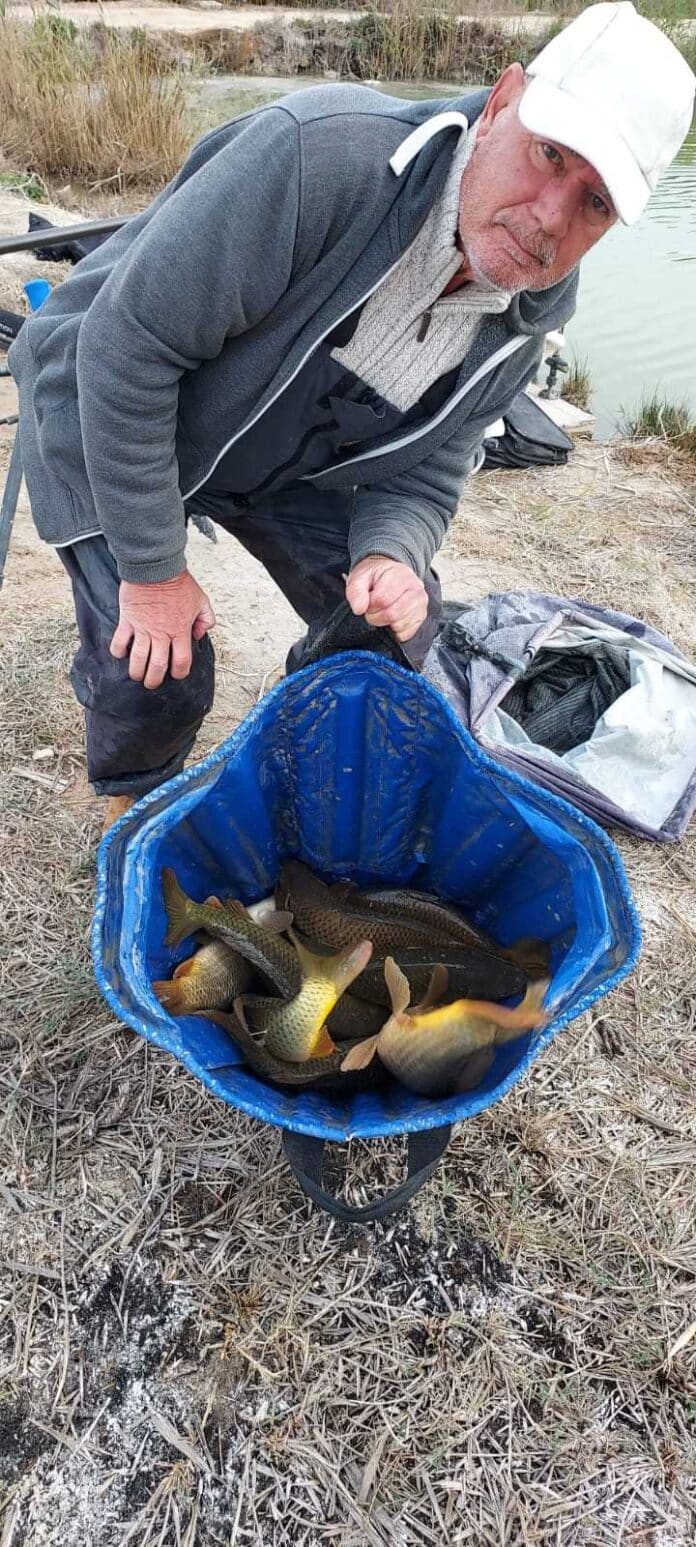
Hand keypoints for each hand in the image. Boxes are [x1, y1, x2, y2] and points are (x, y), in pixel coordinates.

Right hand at [110, 571, 215, 689]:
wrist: (155, 567)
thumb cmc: (178, 583)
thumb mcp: (201, 600)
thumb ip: (206, 620)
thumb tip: (199, 636)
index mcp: (180, 630)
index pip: (181, 662)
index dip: (179, 673)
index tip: (176, 674)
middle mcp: (161, 634)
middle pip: (157, 666)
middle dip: (154, 680)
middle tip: (152, 683)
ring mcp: (143, 628)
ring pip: (137, 659)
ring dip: (136, 671)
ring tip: (136, 675)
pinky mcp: (128, 620)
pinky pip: (119, 641)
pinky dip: (118, 651)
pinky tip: (120, 654)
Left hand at [345, 556, 427, 642]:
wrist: (389, 573)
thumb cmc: (375, 577)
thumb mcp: (359, 577)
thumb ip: (355, 591)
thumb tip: (359, 609)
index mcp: (400, 574)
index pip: (382, 600)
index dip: (370, 606)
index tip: (368, 602)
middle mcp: (415, 588)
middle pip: (392, 614)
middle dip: (376, 617)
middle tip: (373, 609)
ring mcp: (421, 603)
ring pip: (399, 625)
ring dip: (385, 623)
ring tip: (382, 611)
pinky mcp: (421, 616)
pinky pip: (406, 633)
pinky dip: (394, 630)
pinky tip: (391, 618)